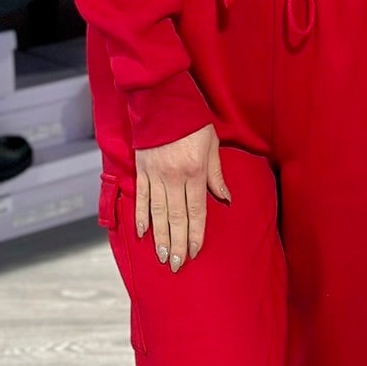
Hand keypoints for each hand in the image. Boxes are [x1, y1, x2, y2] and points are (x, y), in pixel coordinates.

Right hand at [134, 122, 230, 272]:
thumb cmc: (191, 122)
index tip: (193, 252)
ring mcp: (155, 174)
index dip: (195, 234)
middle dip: (176, 243)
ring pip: (158, 212)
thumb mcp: (212, 145)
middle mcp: (174, 177)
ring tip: (161, 256)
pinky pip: (141, 197)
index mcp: (195, 172)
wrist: (162, 100)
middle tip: (175, 265)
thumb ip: (216, 175)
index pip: (196, 211)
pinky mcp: (141, 169)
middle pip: (176, 217)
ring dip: (159, 237)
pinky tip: (142, 233)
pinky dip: (141, 216)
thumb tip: (225, 200)